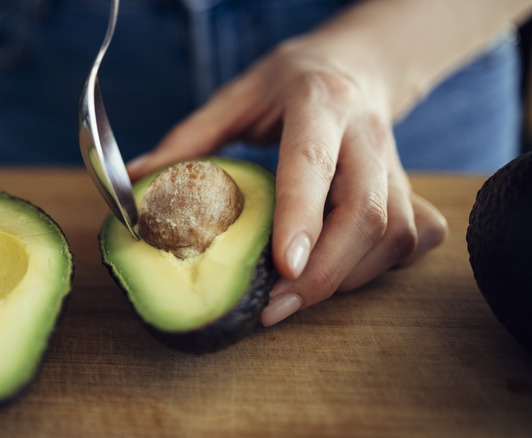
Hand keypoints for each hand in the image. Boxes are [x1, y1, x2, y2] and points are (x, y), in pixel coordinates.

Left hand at [127, 38, 446, 326]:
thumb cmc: (289, 84)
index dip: (302, 216)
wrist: (355, 65)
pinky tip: (346, 272)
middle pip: (366, 213)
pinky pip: (414, 237)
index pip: (313, 163)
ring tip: (296, 297)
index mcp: (318, 104)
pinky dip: (382, 267)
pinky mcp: (410, 186)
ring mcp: (395, 162)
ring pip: (394, 233)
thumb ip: (190, 139)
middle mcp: (365, 134)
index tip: (284, 267)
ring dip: (347, 278)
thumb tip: (137, 180)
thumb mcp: (237, 96)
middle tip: (277, 307)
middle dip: (325, 272)